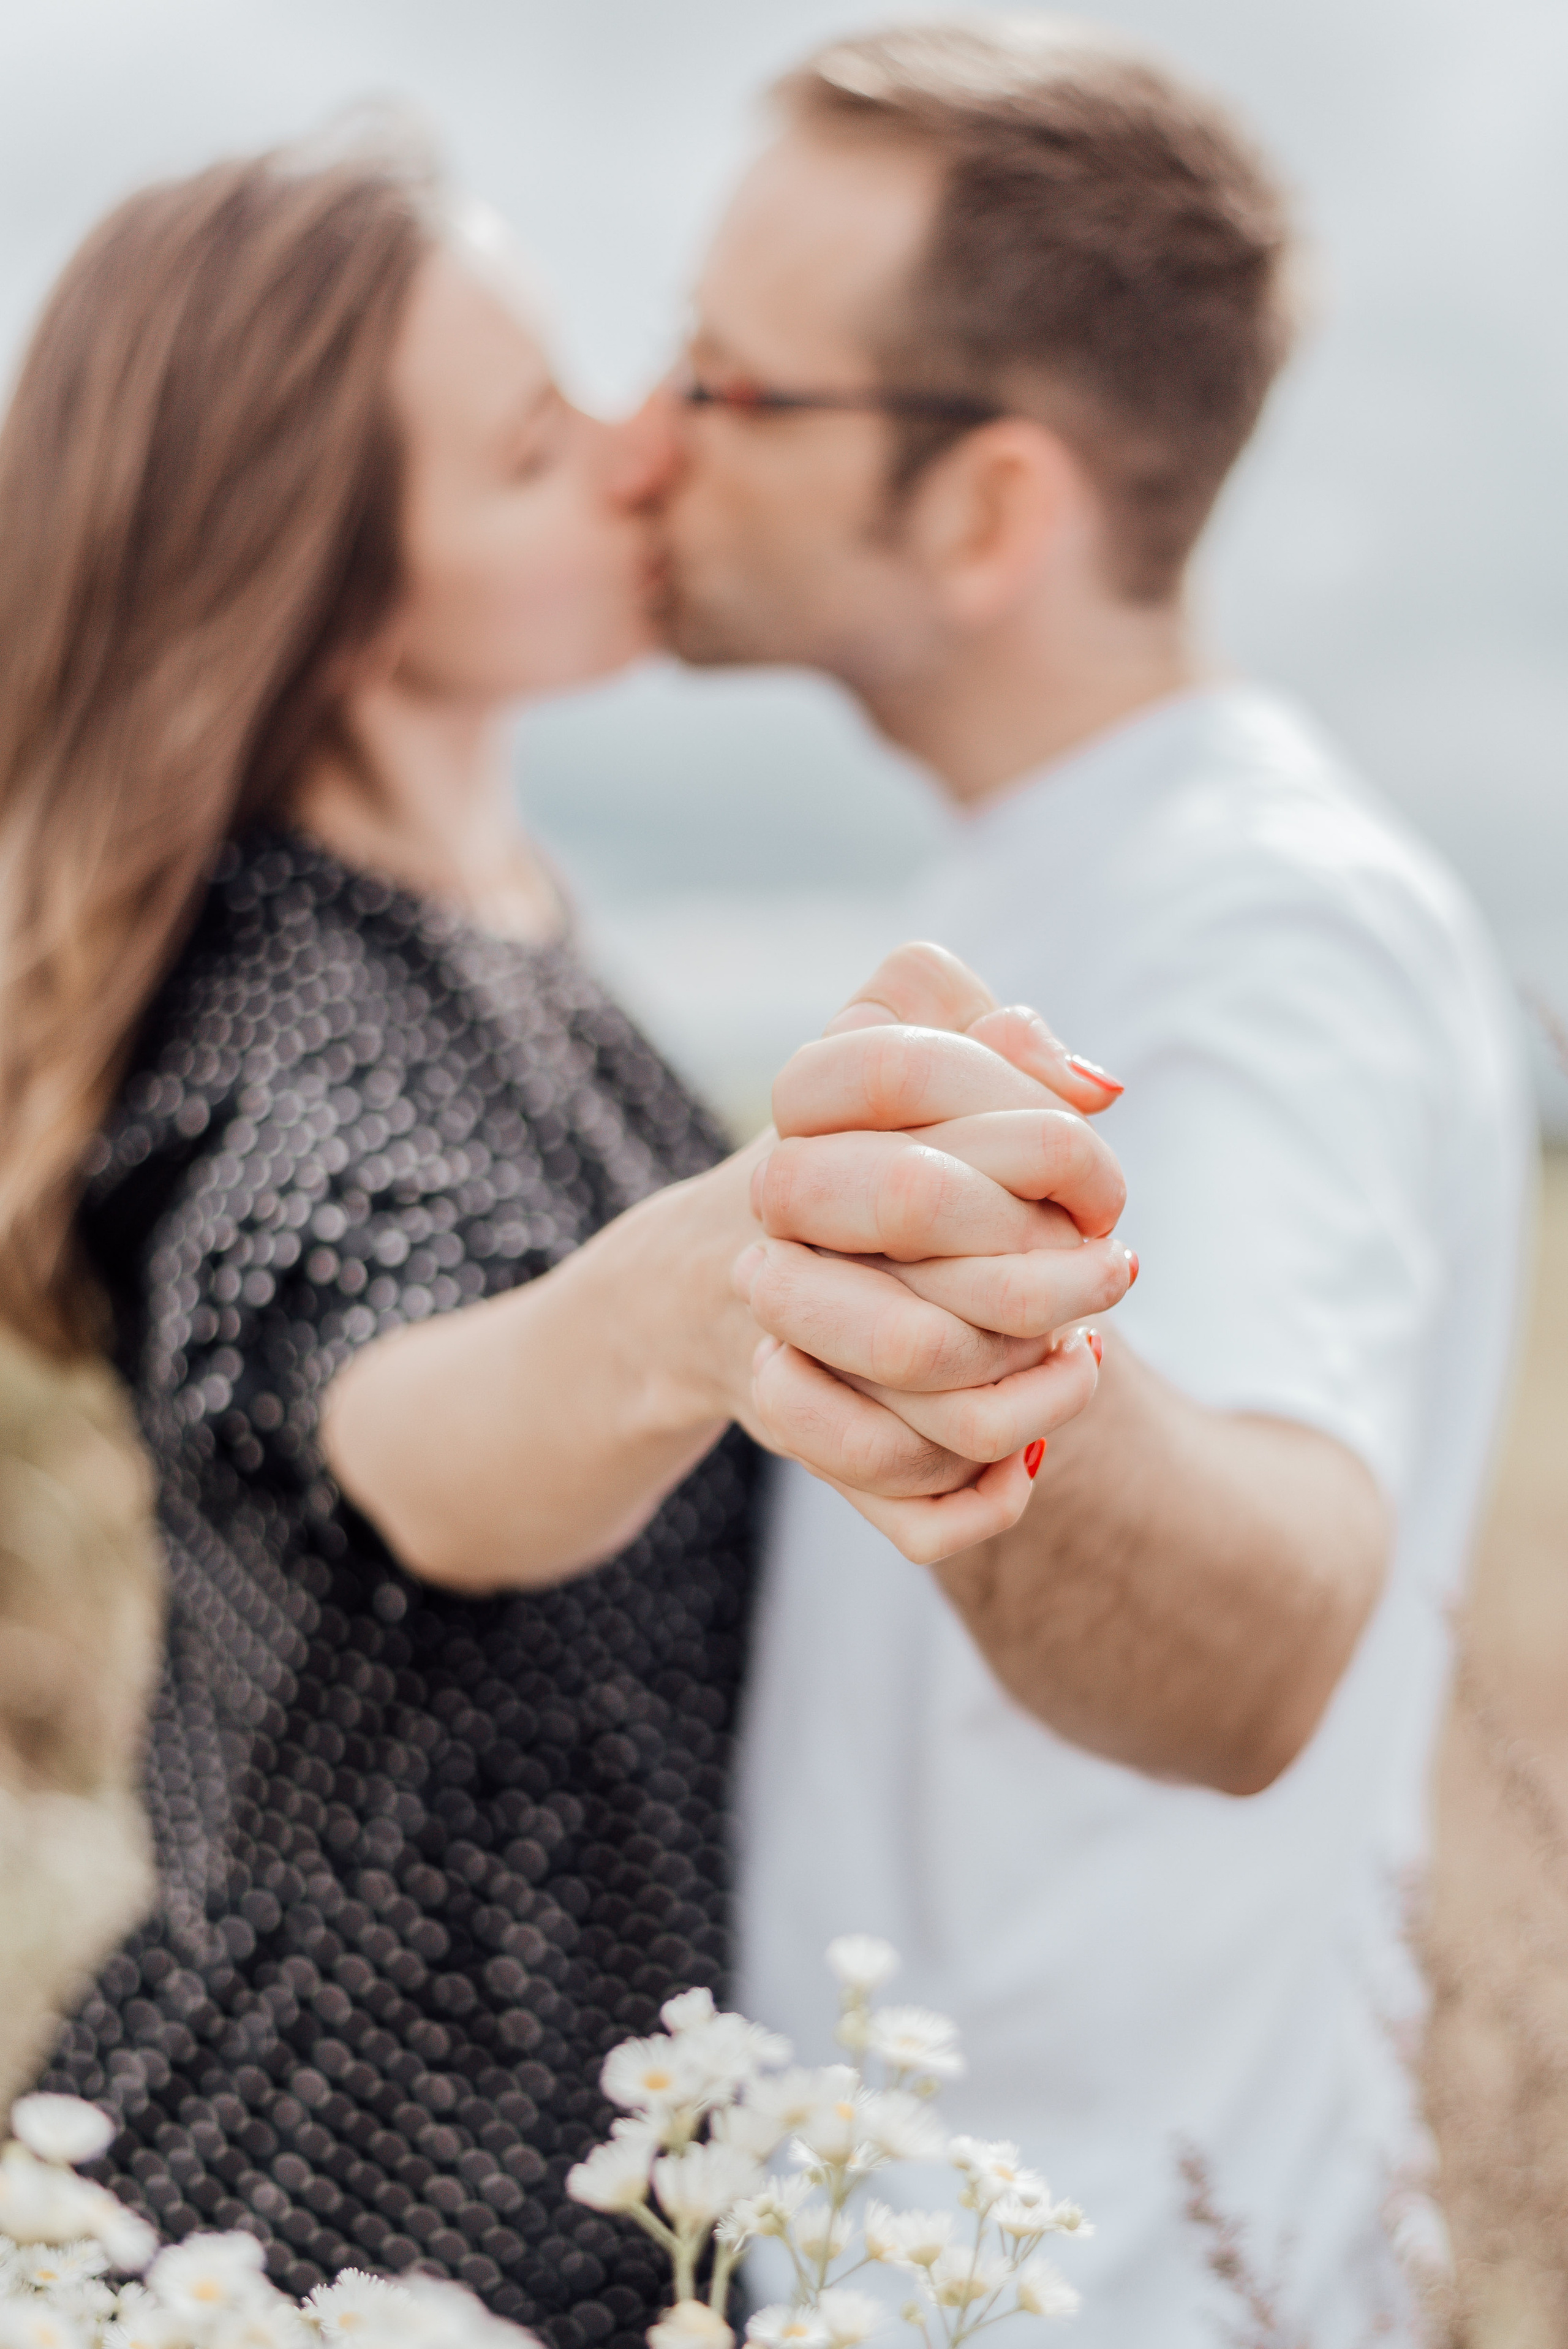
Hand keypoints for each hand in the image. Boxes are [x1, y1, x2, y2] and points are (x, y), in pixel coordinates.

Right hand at [728, 944, 1134, 1560]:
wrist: (696, 1283)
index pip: (941, 1127)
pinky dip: (987, 1495)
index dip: (1056, 1150)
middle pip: (940, 1260)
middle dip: (1055, 1279)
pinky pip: (912, 1510)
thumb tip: (1093, 1087)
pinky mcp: (805, 1441)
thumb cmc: (826, 1149)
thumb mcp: (867, 1044)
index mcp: (802, 1127)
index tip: (1098, 1186)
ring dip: (1039, 1391)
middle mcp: (784, 1240)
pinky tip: (1027, 1451)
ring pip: (945, 1412)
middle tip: (1112, 1267)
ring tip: (1081, 1354)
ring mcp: (787, 1352)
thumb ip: (953, 1006)